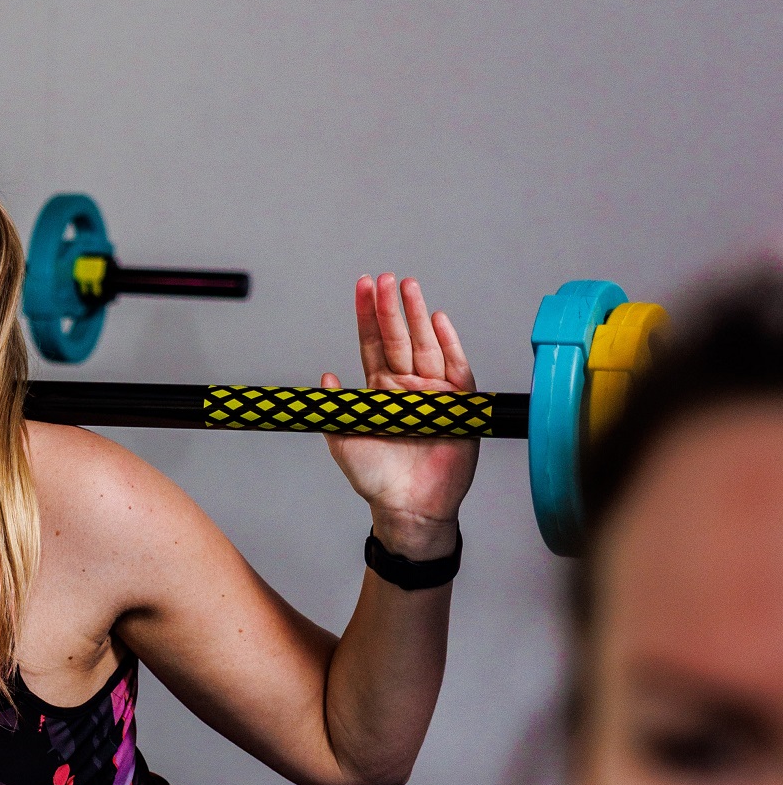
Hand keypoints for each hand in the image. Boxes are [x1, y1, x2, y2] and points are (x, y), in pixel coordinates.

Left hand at [322, 274, 477, 554]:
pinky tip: (438, 320)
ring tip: (408, 287)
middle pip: (398, 337)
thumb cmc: (376, 480)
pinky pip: (455, 367)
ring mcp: (433, 392)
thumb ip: (335, 408)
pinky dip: (448, 343)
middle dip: (391, 307)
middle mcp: (406, 386)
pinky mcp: (457, 404)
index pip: (373, 344)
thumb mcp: (344, 440)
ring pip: (425, 345)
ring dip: (417, 315)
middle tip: (385, 278)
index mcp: (379, 391)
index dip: (367, 316)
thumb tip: (326, 377)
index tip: (363, 287)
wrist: (407, 506)